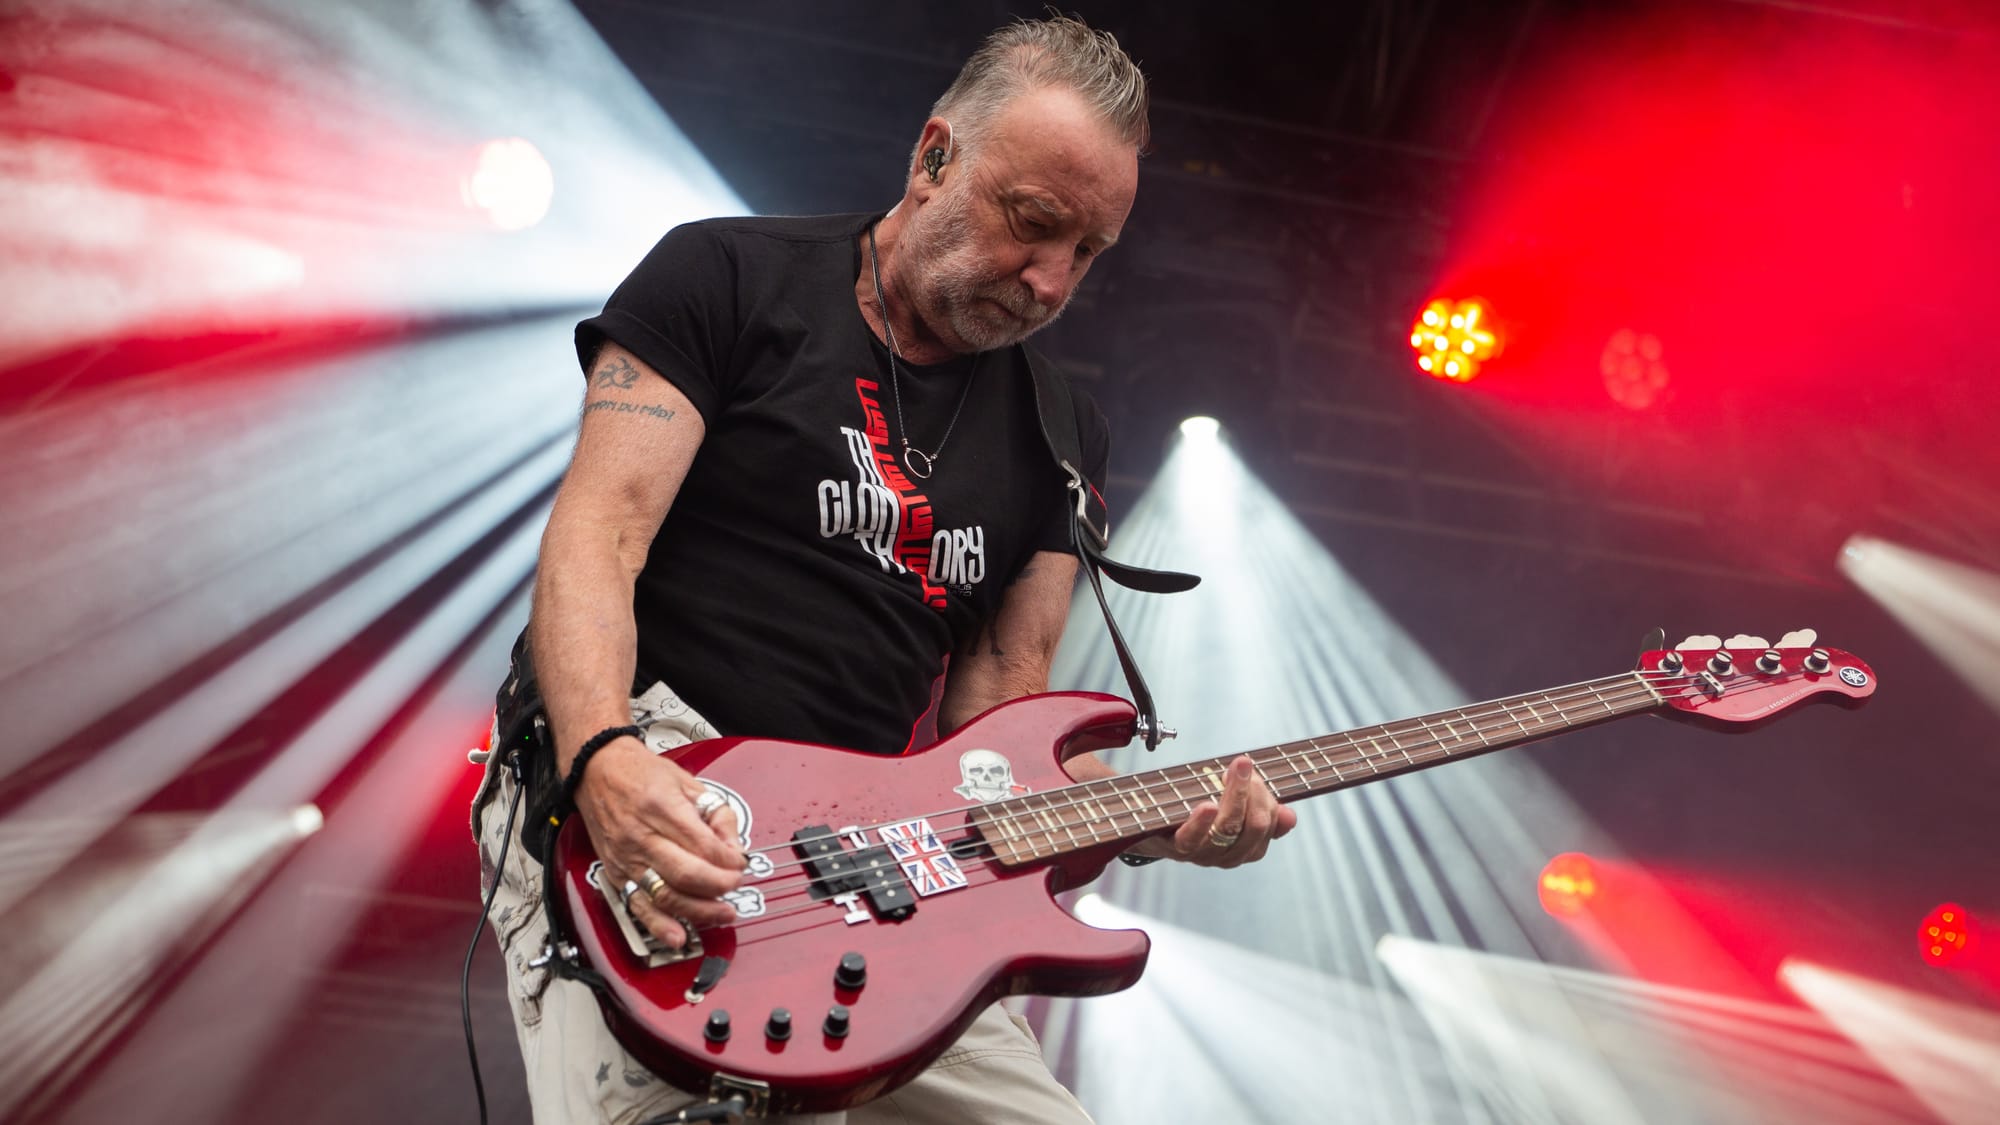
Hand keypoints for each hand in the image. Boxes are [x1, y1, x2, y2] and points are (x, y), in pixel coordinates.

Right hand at [573, 737, 746, 947]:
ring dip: (699, 911)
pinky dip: (660, 926)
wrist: (597, 772)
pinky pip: (638, 907)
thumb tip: (734, 847)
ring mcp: (627, 858)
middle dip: (719, 886)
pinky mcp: (617, 875)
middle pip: (687, 874)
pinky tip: (679, 936)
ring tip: (722, 913)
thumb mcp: (688, 782)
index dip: (729, 860)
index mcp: (662, 807)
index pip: (704, 845)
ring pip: (666, 895)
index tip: (740, 863)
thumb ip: (717, 814)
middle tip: (734, 885)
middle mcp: (642, 836)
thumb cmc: (641, 774)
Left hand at [1141, 755, 1296, 867]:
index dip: (1267, 800)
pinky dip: (1201, 822)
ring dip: (1235, 796)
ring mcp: (1201, 853)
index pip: (1268, 828)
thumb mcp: (1230, 806)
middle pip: (1253, 828)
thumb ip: (1259, 809)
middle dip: (1254, 793)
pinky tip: (1208, 805)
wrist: (1146, 826)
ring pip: (1228, 829)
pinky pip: (1192, 839)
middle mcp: (1225, 856)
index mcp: (1243, 848)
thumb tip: (1290, 817)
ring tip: (1232, 771)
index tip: (1253, 772)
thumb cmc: (1192, 810)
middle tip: (1243, 764)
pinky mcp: (1174, 847)